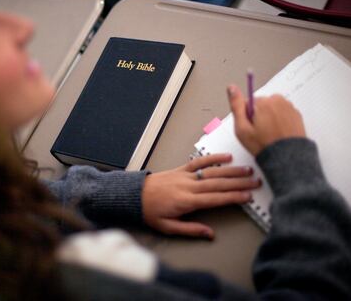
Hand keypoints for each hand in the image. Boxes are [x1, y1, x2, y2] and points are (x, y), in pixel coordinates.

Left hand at [142, 154, 260, 239]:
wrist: (134, 195)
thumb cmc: (150, 211)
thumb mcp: (168, 227)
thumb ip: (190, 230)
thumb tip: (209, 234)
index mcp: (187, 201)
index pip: (216, 198)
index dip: (234, 197)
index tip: (248, 196)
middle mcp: (188, 186)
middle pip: (219, 183)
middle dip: (239, 182)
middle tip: (256, 181)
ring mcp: (185, 175)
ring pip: (212, 171)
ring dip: (231, 170)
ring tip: (247, 169)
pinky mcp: (181, 169)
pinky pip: (199, 161)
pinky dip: (212, 158)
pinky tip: (225, 156)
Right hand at [227, 85, 305, 155]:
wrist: (286, 157)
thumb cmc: (263, 145)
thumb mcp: (242, 128)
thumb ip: (236, 105)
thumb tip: (231, 88)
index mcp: (263, 102)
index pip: (248, 103)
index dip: (246, 116)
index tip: (250, 127)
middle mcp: (277, 101)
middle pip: (261, 105)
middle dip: (258, 116)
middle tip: (259, 132)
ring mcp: (288, 107)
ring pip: (272, 109)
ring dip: (269, 118)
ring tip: (269, 134)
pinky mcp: (296, 114)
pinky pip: (283, 114)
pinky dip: (280, 121)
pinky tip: (278, 133)